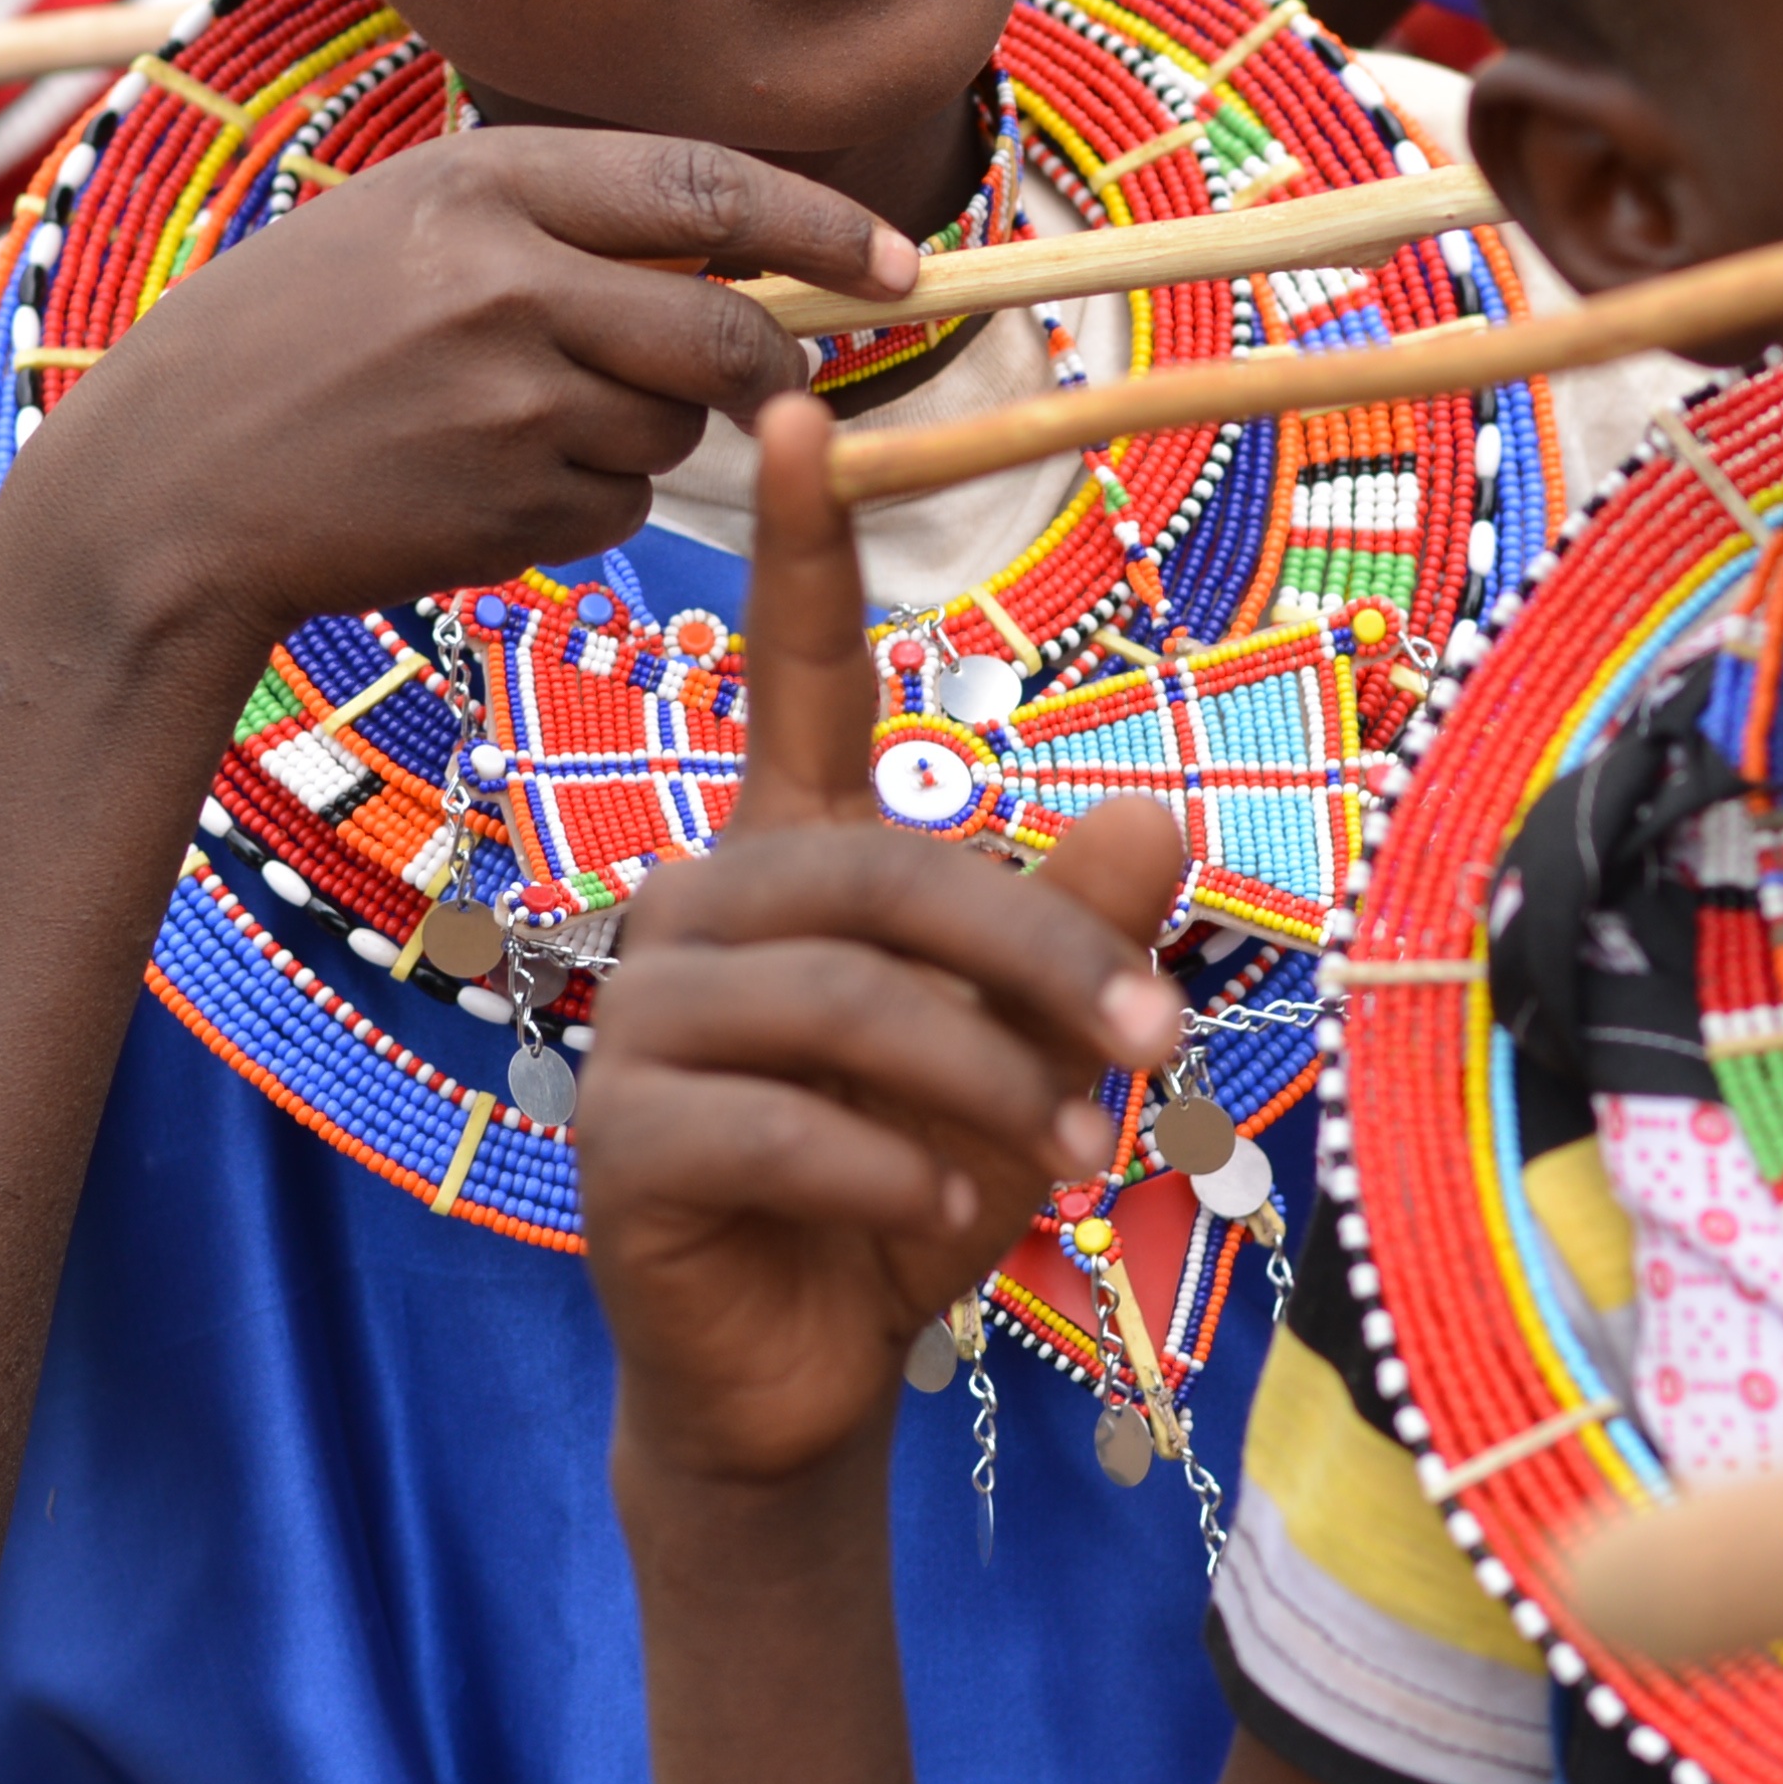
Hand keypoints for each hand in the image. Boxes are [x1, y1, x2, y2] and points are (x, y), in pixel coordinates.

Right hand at [0, 129, 918, 659]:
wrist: (159, 490)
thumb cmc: (276, 349)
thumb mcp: (396, 228)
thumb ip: (543, 223)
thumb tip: (727, 248)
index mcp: (479, 182)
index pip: (706, 184)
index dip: (822, 226)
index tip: (896, 264)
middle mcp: (505, 279)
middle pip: (727, 329)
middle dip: (770, 368)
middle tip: (769, 382)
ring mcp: (508, 399)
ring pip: (671, 431)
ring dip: (635, 442)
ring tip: (503, 432)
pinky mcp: (503, 506)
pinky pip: (614, 513)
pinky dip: (579, 513)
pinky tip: (473, 495)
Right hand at [578, 395, 1188, 1490]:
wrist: (799, 1381)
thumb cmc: (906, 1189)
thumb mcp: (1021, 1058)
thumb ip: (1076, 937)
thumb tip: (1160, 810)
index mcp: (788, 856)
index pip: (795, 676)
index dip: (797, 544)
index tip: (795, 402)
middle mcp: (700, 905)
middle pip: (889, 869)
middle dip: (1042, 954)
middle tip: (1158, 1045)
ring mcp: (643, 1018)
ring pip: (851, 999)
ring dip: (988, 1086)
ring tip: (1059, 1162)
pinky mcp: (622, 1135)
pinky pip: (787, 1122)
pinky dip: (897, 1174)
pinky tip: (942, 1217)